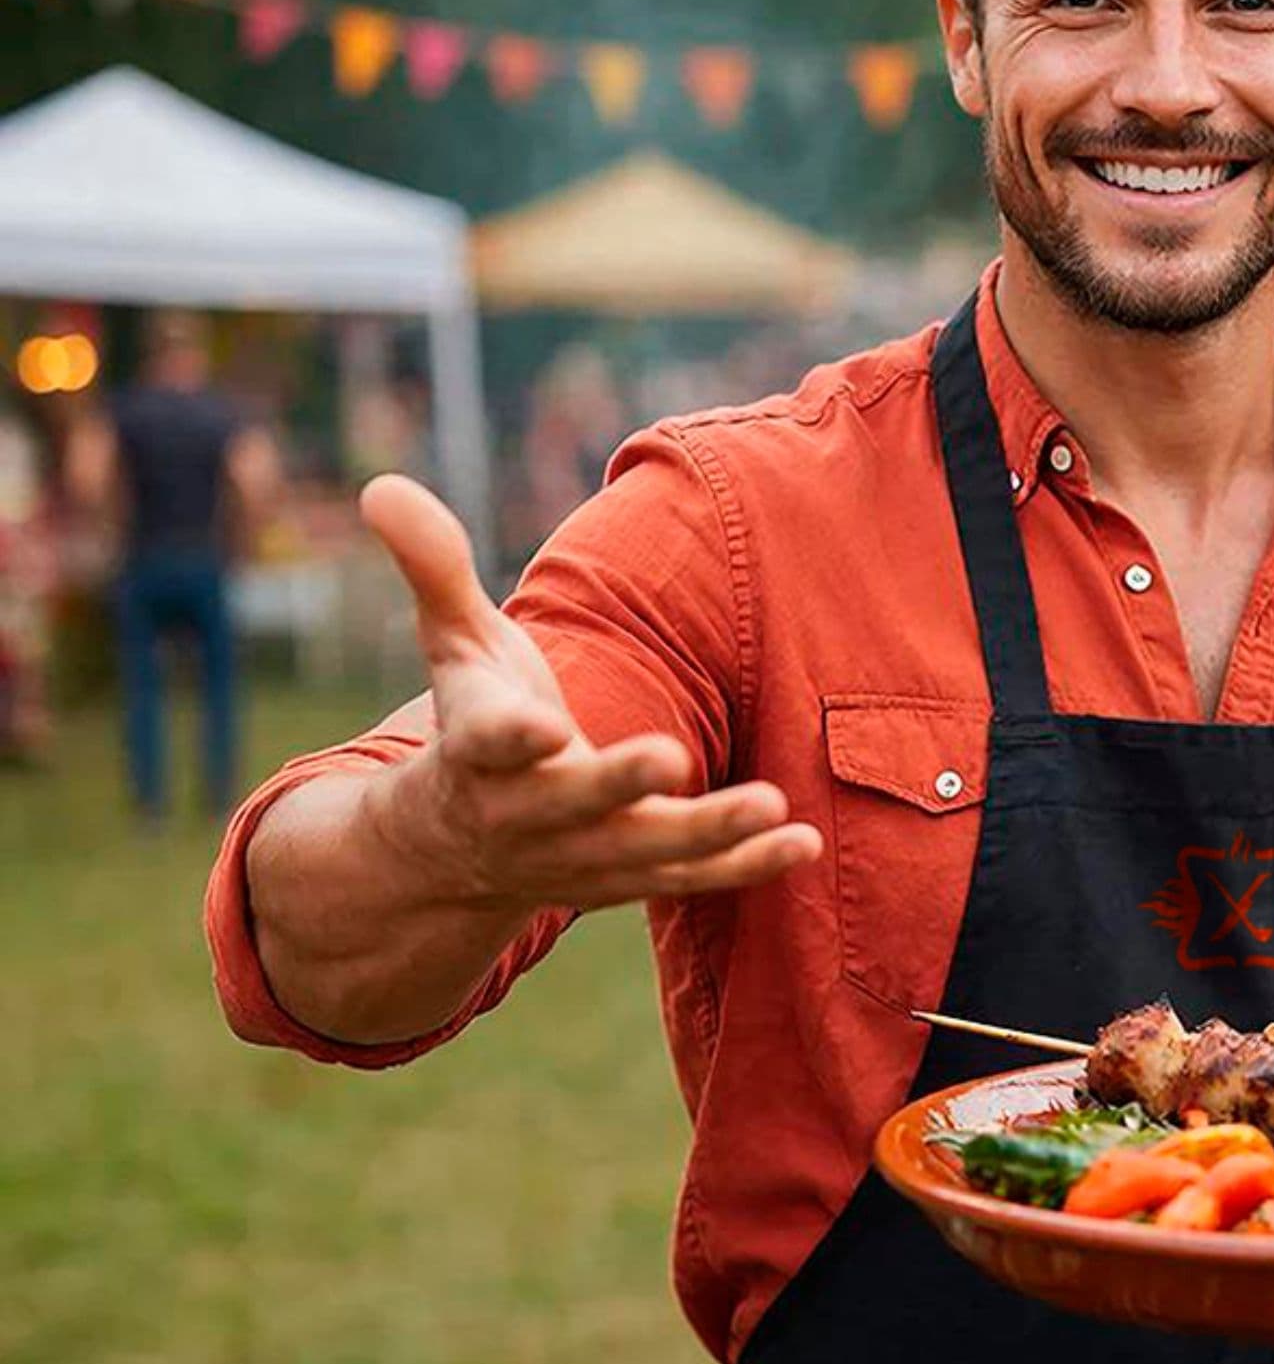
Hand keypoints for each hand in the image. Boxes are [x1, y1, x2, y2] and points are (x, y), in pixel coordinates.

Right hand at [358, 474, 821, 912]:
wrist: (461, 847)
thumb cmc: (477, 716)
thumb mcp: (453, 644)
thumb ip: (434, 568)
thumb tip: (380, 484)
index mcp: (481, 748)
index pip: (491, 741)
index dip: (514, 736)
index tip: (541, 727)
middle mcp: (529, 811)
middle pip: (575, 802)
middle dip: (619, 784)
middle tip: (671, 757)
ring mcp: (582, 854)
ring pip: (645, 850)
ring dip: (708, 832)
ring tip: (771, 805)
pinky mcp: (631, 878)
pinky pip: (692, 879)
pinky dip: (745, 866)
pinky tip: (802, 844)